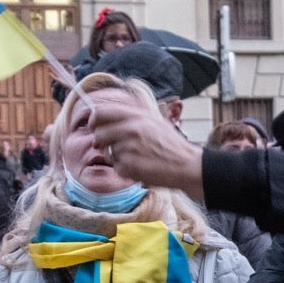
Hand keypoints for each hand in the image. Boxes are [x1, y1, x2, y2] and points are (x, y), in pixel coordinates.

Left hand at [87, 97, 203, 197]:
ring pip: (107, 152)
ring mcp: (129, 148)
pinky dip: (125, 170)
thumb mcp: (155, 121)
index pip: (101, 112)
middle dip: (103, 142)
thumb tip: (107, 113)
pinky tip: (141, 167)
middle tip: (113, 146)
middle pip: (99, 133)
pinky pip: (116, 167)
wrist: (188, 166)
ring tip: (136, 157)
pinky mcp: (130, 166)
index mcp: (137, 116)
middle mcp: (131, 129)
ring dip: (117, 157)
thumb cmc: (172, 145)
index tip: (96, 126)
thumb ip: (132, 115)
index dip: (94, 119)